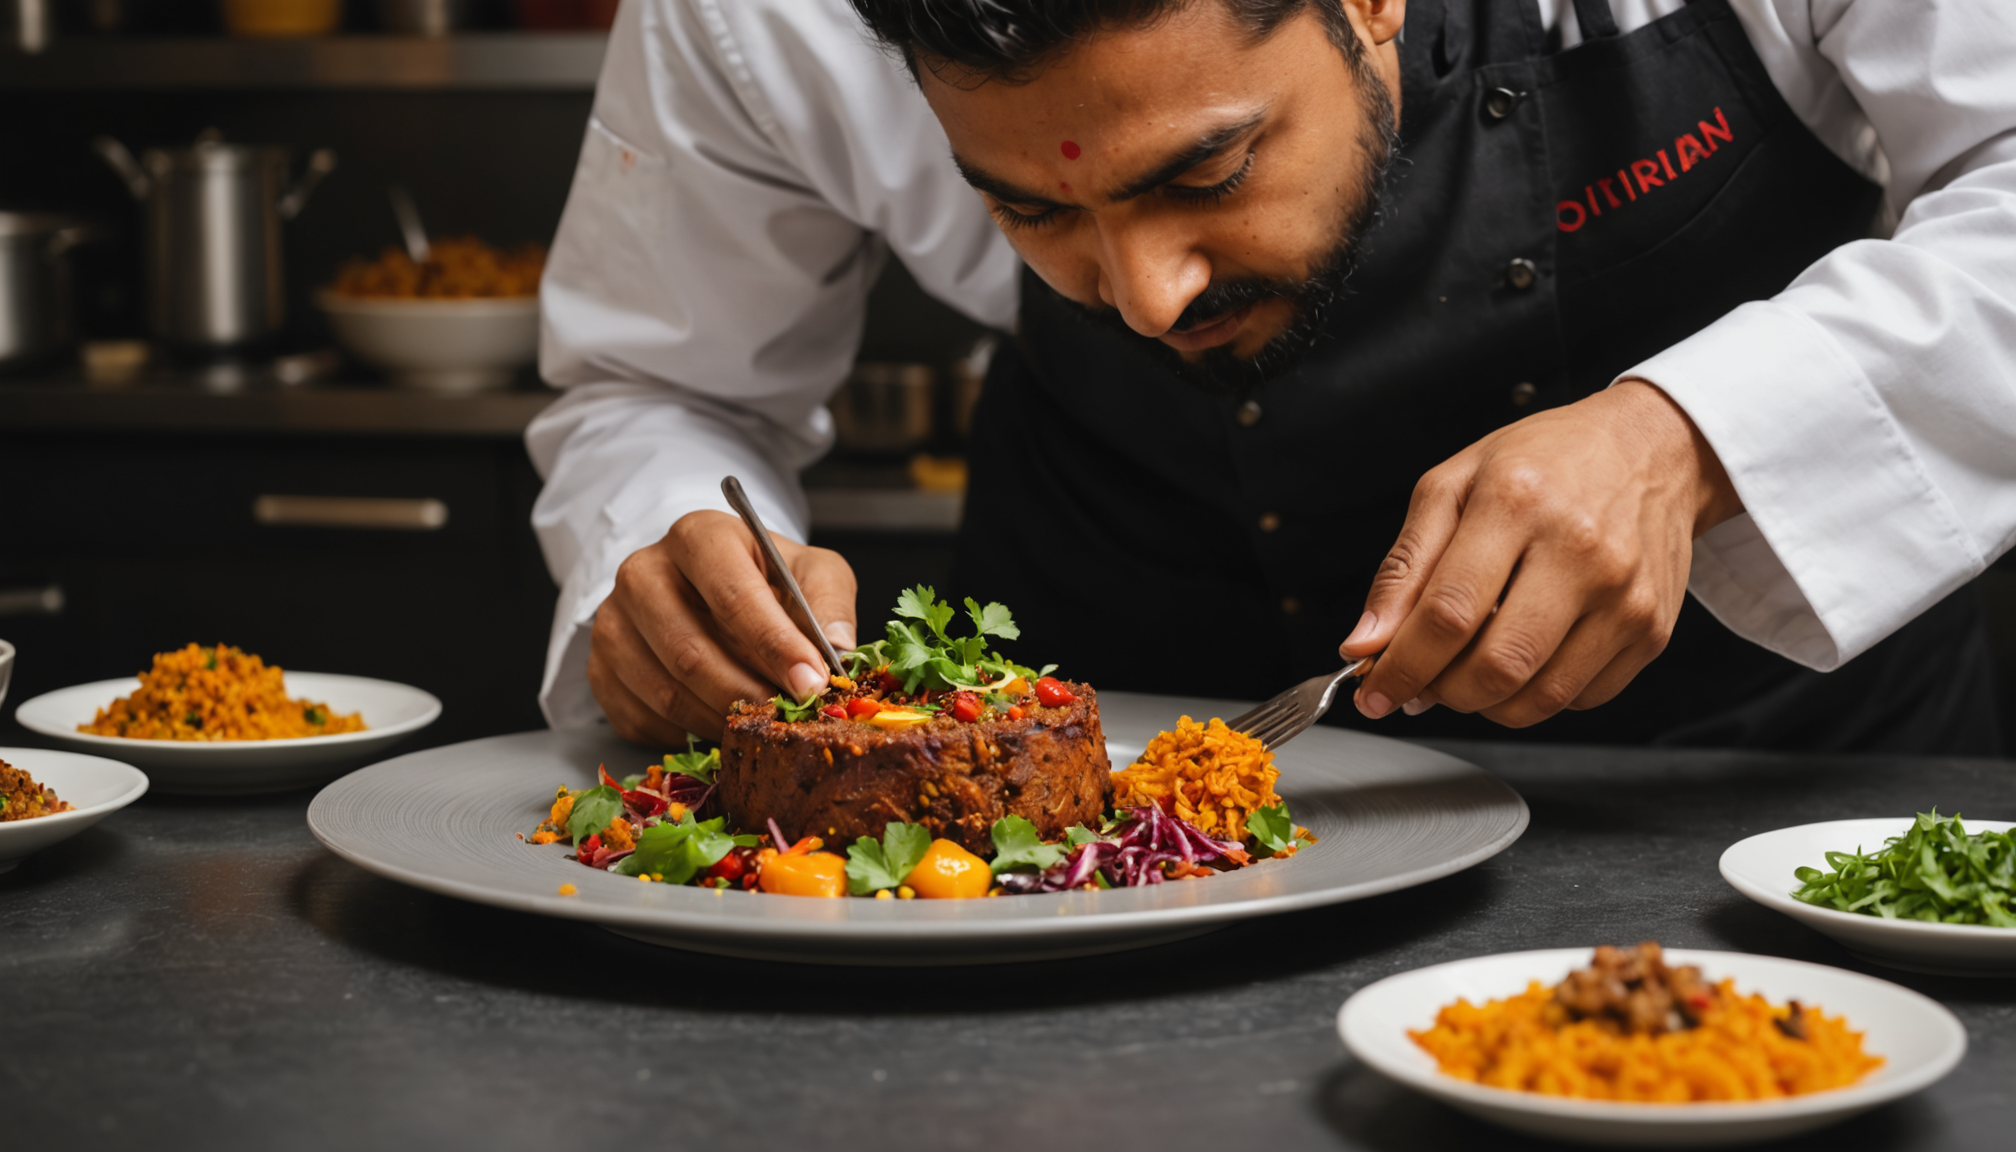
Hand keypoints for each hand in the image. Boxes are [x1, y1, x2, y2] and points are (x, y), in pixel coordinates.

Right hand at [588, 510, 856, 743]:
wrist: (710, 591)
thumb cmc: (766, 580)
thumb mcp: (810, 571)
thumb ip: (828, 602)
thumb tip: (837, 649)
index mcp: (698, 536)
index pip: (732, 595)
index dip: (774, 646)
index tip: (811, 684)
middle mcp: (643, 572)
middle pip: (689, 652)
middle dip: (746, 695)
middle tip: (787, 719)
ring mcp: (612, 623)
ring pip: (665, 693)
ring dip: (720, 720)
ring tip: (760, 725)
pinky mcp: (600, 670)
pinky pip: (644, 720)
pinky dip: (688, 733)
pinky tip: (718, 723)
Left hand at [1340, 380, 1741, 726]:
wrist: (1651, 449)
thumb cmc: (1546, 462)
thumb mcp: (1453, 485)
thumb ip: (1403, 568)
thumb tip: (1365, 643)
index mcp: (1517, 502)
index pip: (1448, 613)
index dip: (1402, 666)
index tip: (1374, 690)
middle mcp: (1581, 551)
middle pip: (1496, 667)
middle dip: (1441, 692)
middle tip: (1422, 682)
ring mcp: (1625, 596)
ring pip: (1538, 699)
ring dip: (1485, 703)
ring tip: (1466, 670)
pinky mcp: (1652, 631)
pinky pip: (1579, 699)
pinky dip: (1536, 697)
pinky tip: (1524, 657)